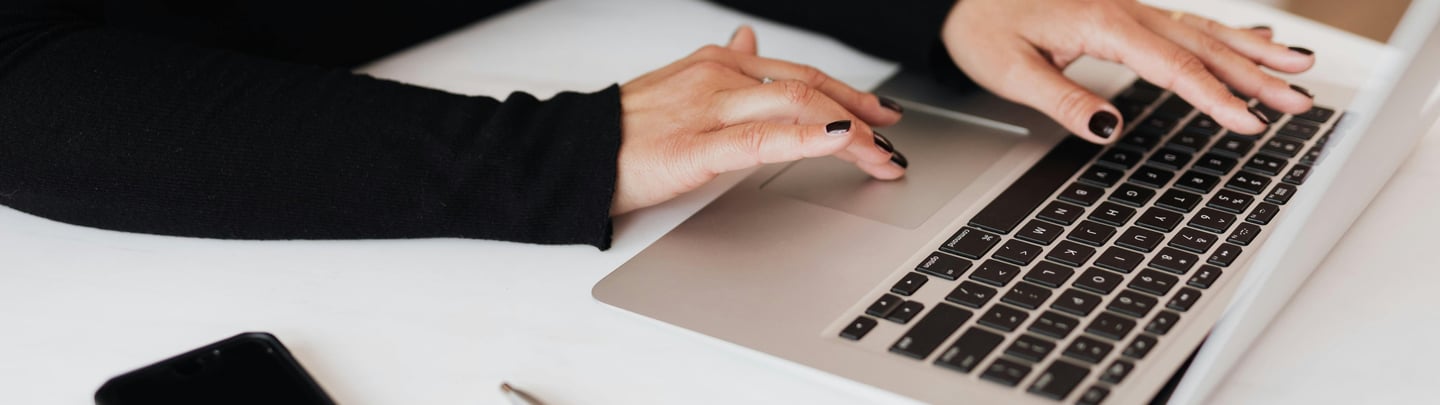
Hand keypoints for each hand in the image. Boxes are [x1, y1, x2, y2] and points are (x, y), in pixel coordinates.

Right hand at [611, 26, 906, 214]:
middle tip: (895, 140)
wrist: (573, 154)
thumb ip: (723, 65)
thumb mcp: (680, 85)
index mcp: (718, 62)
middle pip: (809, 89)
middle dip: (863, 114)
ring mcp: (709, 108)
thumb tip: (749, 40)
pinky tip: (839, 143)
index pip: (799, 74)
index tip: (881, 113)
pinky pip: (762, 139)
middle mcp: (720, 76)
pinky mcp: (696, 146)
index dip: (848, 93)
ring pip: (798, 109)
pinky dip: (808, 139)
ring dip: (852, 133)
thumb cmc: (624, 129)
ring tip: (882, 156)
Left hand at [942, 0, 1315, 143]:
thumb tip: (1107, 129)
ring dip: (1254, 52)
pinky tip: (1257, 41)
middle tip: (1303, 99)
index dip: (1214, 97)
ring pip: (1203, 30)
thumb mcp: (1008, 70)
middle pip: (1203, 46)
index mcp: (1101, 24)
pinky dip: (1227, 34)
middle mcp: (1124, 11)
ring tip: (1302, 69)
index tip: (1250, 122)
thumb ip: (1061, 99)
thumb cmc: (981, 27)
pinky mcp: (1126, 13)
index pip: (1172, 66)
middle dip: (1256, 74)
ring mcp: (1129, 8)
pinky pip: (1187, 23)